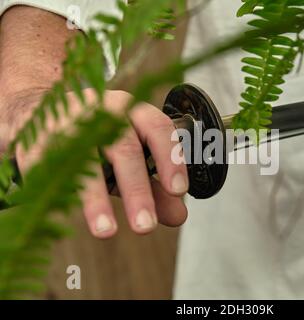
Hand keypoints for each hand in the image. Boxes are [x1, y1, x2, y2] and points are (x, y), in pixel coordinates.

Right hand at [0, 6, 187, 238]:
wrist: (41, 109)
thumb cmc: (98, 138)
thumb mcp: (131, 157)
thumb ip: (156, 185)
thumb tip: (180, 216)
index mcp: (132, 111)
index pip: (158, 128)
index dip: (170, 158)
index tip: (178, 190)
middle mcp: (103, 111)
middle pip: (124, 148)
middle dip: (137, 190)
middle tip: (146, 226)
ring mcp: (69, 124)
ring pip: (85, 160)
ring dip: (95, 199)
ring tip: (106, 231)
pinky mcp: (37, 139)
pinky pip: (48, 166)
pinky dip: (59, 190)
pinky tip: (66, 213)